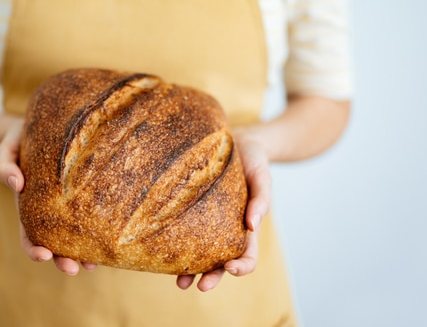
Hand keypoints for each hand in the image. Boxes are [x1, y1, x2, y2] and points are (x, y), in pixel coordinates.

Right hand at [0, 118, 96, 274]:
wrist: (38, 128)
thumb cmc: (18, 140)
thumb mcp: (6, 150)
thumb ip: (5, 166)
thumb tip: (16, 184)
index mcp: (27, 205)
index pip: (29, 234)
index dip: (34, 248)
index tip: (43, 255)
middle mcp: (46, 211)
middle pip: (53, 242)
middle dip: (61, 259)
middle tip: (73, 270)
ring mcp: (64, 205)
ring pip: (72, 235)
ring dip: (80, 254)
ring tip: (91, 266)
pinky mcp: (80, 193)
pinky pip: (87, 215)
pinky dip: (94, 231)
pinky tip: (103, 242)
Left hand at [176, 132, 270, 291]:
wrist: (237, 140)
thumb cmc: (253, 159)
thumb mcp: (262, 175)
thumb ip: (261, 199)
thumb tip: (253, 225)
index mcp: (248, 226)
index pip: (248, 255)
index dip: (242, 266)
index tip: (230, 268)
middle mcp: (228, 229)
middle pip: (222, 262)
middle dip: (213, 277)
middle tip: (200, 287)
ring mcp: (210, 223)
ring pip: (202, 254)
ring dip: (192, 272)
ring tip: (181, 283)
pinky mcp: (194, 211)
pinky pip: (185, 232)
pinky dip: (178, 247)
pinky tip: (165, 254)